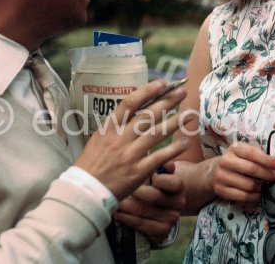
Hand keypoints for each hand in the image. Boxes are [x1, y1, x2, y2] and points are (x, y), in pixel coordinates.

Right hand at [74, 80, 190, 199]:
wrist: (84, 192)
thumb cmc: (91, 164)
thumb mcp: (99, 138)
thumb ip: (117, 125)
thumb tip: (135, 108)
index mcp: (109, 128)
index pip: (130, 103)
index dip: (147, 91)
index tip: (162, 83)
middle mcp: (120, 138)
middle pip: (148, 115)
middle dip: (167, 101)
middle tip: (182, 91)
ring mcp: (130, 154)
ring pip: (157, 133)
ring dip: (175, 122)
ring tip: (190, 114)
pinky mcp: (138, 171)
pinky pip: (159, 157)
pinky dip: (173, 149)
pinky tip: (185, 142)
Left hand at [113, 161, 184, 243]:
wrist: (160, 204)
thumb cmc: (155, 183)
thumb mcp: (159, 172)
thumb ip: (161, 166)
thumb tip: (166, 164)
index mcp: (179, 187)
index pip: (173, 182)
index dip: (158, 178)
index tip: (142, 174)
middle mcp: (178, 203)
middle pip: (154, 197)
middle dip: (134, 191)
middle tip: (118, 186)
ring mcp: (170, 218)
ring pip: (143, 211)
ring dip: (125, 205)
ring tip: (112, 198)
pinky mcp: (161, 231)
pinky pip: (140, 224)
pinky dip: (126, 218)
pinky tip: (117, 213)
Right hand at [211, 142, 274, 202]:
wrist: (213, 172)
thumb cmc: (235, 161)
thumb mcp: (243, 152)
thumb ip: (258, 155)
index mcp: (233, 148)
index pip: (252, 153)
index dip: (267, 160)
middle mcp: (225, 161)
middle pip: (251, 169)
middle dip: (267, 174)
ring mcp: (222, 176)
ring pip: (249, 185)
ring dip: (261, 187)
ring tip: (265, 186)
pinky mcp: (221, 190)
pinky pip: (243, 196)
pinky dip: (254, 197)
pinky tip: (258, 194)